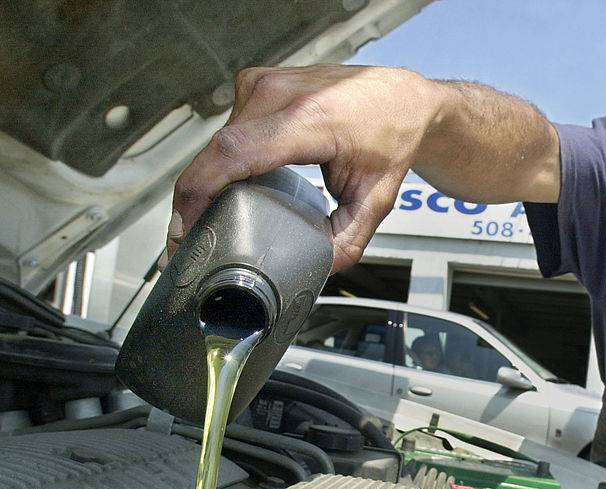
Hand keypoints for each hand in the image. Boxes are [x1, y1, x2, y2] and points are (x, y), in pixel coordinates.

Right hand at [167, 65, 441, 272]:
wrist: (399, 99)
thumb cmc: (389, 138)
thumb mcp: (375, 200)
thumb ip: (346, 241)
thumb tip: (315, 268)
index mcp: (310, 119)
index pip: (234, 152)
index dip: (200, 191)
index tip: (187, 227)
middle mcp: (280, 94)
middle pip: (217, 152)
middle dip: (197, 199)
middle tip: (192, 239)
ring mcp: (265, 83)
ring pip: (218, 142)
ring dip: (212, 179)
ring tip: (216, 214)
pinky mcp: (256, 83)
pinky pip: (228, 128)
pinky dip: (226, 158)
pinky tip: (237, 180)